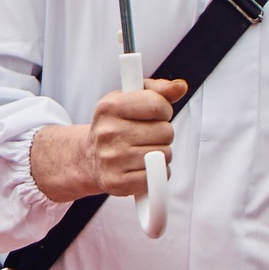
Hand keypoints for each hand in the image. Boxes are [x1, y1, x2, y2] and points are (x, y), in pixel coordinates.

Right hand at [30, 78, 187, 201]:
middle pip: (165, 132)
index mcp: (110, 107)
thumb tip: (180, 87)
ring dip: (161, 154)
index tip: (157, 114)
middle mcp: (108, 133)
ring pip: (164, 155)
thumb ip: (157, 90)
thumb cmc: (115, 126)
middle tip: (147, 135)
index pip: (156, 105)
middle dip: (163, 133)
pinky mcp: (118, 182)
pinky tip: (143, 167)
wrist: (89, 158)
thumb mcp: (128, 99)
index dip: (164, 110)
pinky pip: (157, 177)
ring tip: (144, 150)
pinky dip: (157, 173)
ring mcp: (112, 159)